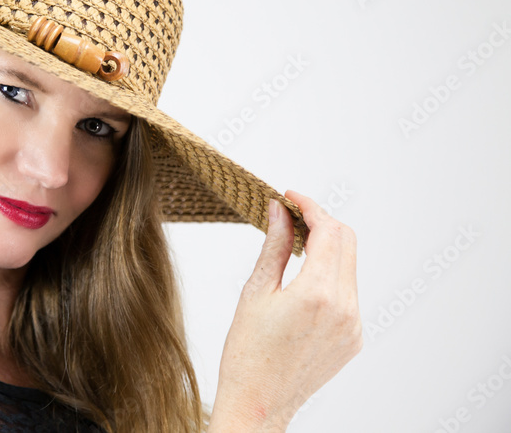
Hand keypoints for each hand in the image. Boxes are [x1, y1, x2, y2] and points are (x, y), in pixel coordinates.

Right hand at [208, 190, 361, 431]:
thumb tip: (278, 211)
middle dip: (322, 222)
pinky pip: (348, 293)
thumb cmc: (246, 352)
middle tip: (291, 215)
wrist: (258, 403)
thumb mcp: (255, 291)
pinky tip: (303, 280)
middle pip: (347, 242)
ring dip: (327, 248)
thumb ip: (274, 246)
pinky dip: (330, 276)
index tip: (290, 197)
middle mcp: (344, 308)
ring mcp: (354, 325)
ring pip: (349, 266)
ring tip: (295, 245)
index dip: (310, 206)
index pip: (328, 231)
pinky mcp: (354, 338)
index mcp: (317, 294)